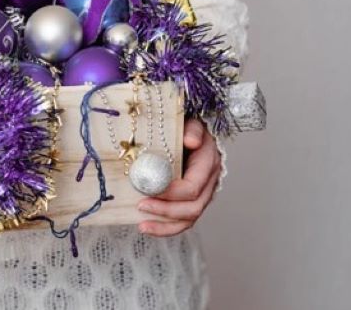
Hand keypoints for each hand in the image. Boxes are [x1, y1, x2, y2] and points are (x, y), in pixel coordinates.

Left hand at [137, 118, 221, 236]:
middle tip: (141, 205)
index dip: (171, 193)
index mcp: (209, 164)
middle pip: (193, 208)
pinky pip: (182, 220)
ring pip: (189, 219)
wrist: (191, 133)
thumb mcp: (192, 123)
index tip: (148, 189)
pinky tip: (148, 226)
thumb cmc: (188, 128)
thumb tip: (191, 141)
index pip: (193, 187)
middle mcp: (209, 183)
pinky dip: (166, 227)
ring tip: (142, 226)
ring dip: (165, 225)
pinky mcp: (192, 201)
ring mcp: (203, 195)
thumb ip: (192, 130)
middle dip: (166, 210)